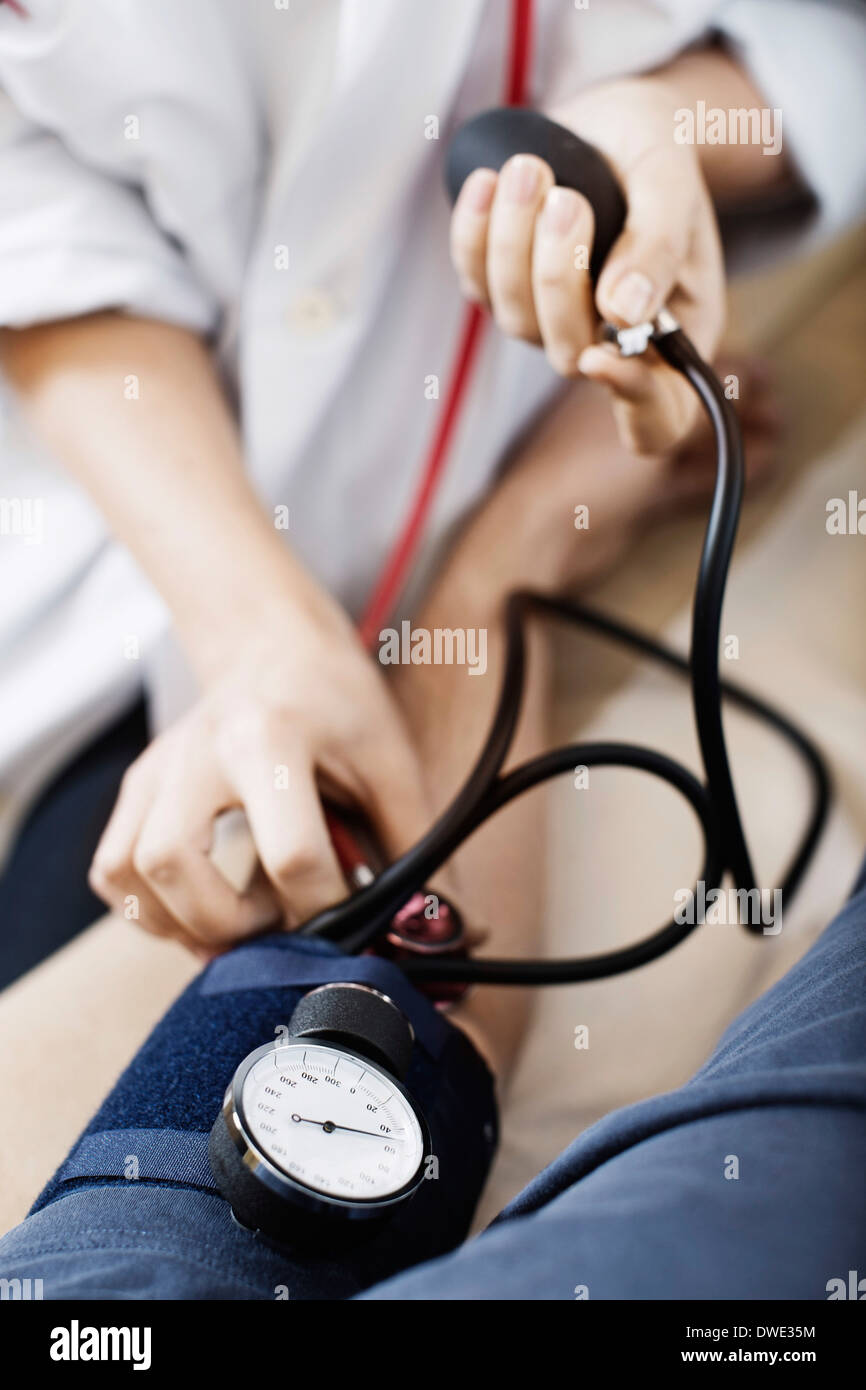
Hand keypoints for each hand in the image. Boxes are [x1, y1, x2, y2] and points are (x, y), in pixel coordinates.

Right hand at [89, 596, 430, 952]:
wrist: (274, 641)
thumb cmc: (337, 699)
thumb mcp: (390, 761)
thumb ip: (417, 849)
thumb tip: (448, 929)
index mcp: (272, 738)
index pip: (291, 853)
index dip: (328, 908)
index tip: (351, 919)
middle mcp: (200, 752)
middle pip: (175, 863)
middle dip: (231, 923)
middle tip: (282, 924)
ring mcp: (159, 769)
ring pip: (130, 873)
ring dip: (184, 923)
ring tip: (244, 919)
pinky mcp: (139, 786)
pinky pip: (113, 870)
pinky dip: (149, 908)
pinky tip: (202, 906)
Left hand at [449, 76, 724, 453]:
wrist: (616, 125)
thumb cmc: (657, 161)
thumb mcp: (673, 188)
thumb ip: (657, 247)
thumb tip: (622, 313)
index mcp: (674, 338)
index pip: (658, 415)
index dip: (631, 402)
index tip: (603, 355)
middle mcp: (611, 344)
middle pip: (570, 355)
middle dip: (558, 278)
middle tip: (567, 201)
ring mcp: (553, 324)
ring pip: (517, 320)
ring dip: (513, 244)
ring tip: (529, 170)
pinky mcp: (507, 293)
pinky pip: (476, 284)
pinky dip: (474, 234)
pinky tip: (488, 182)